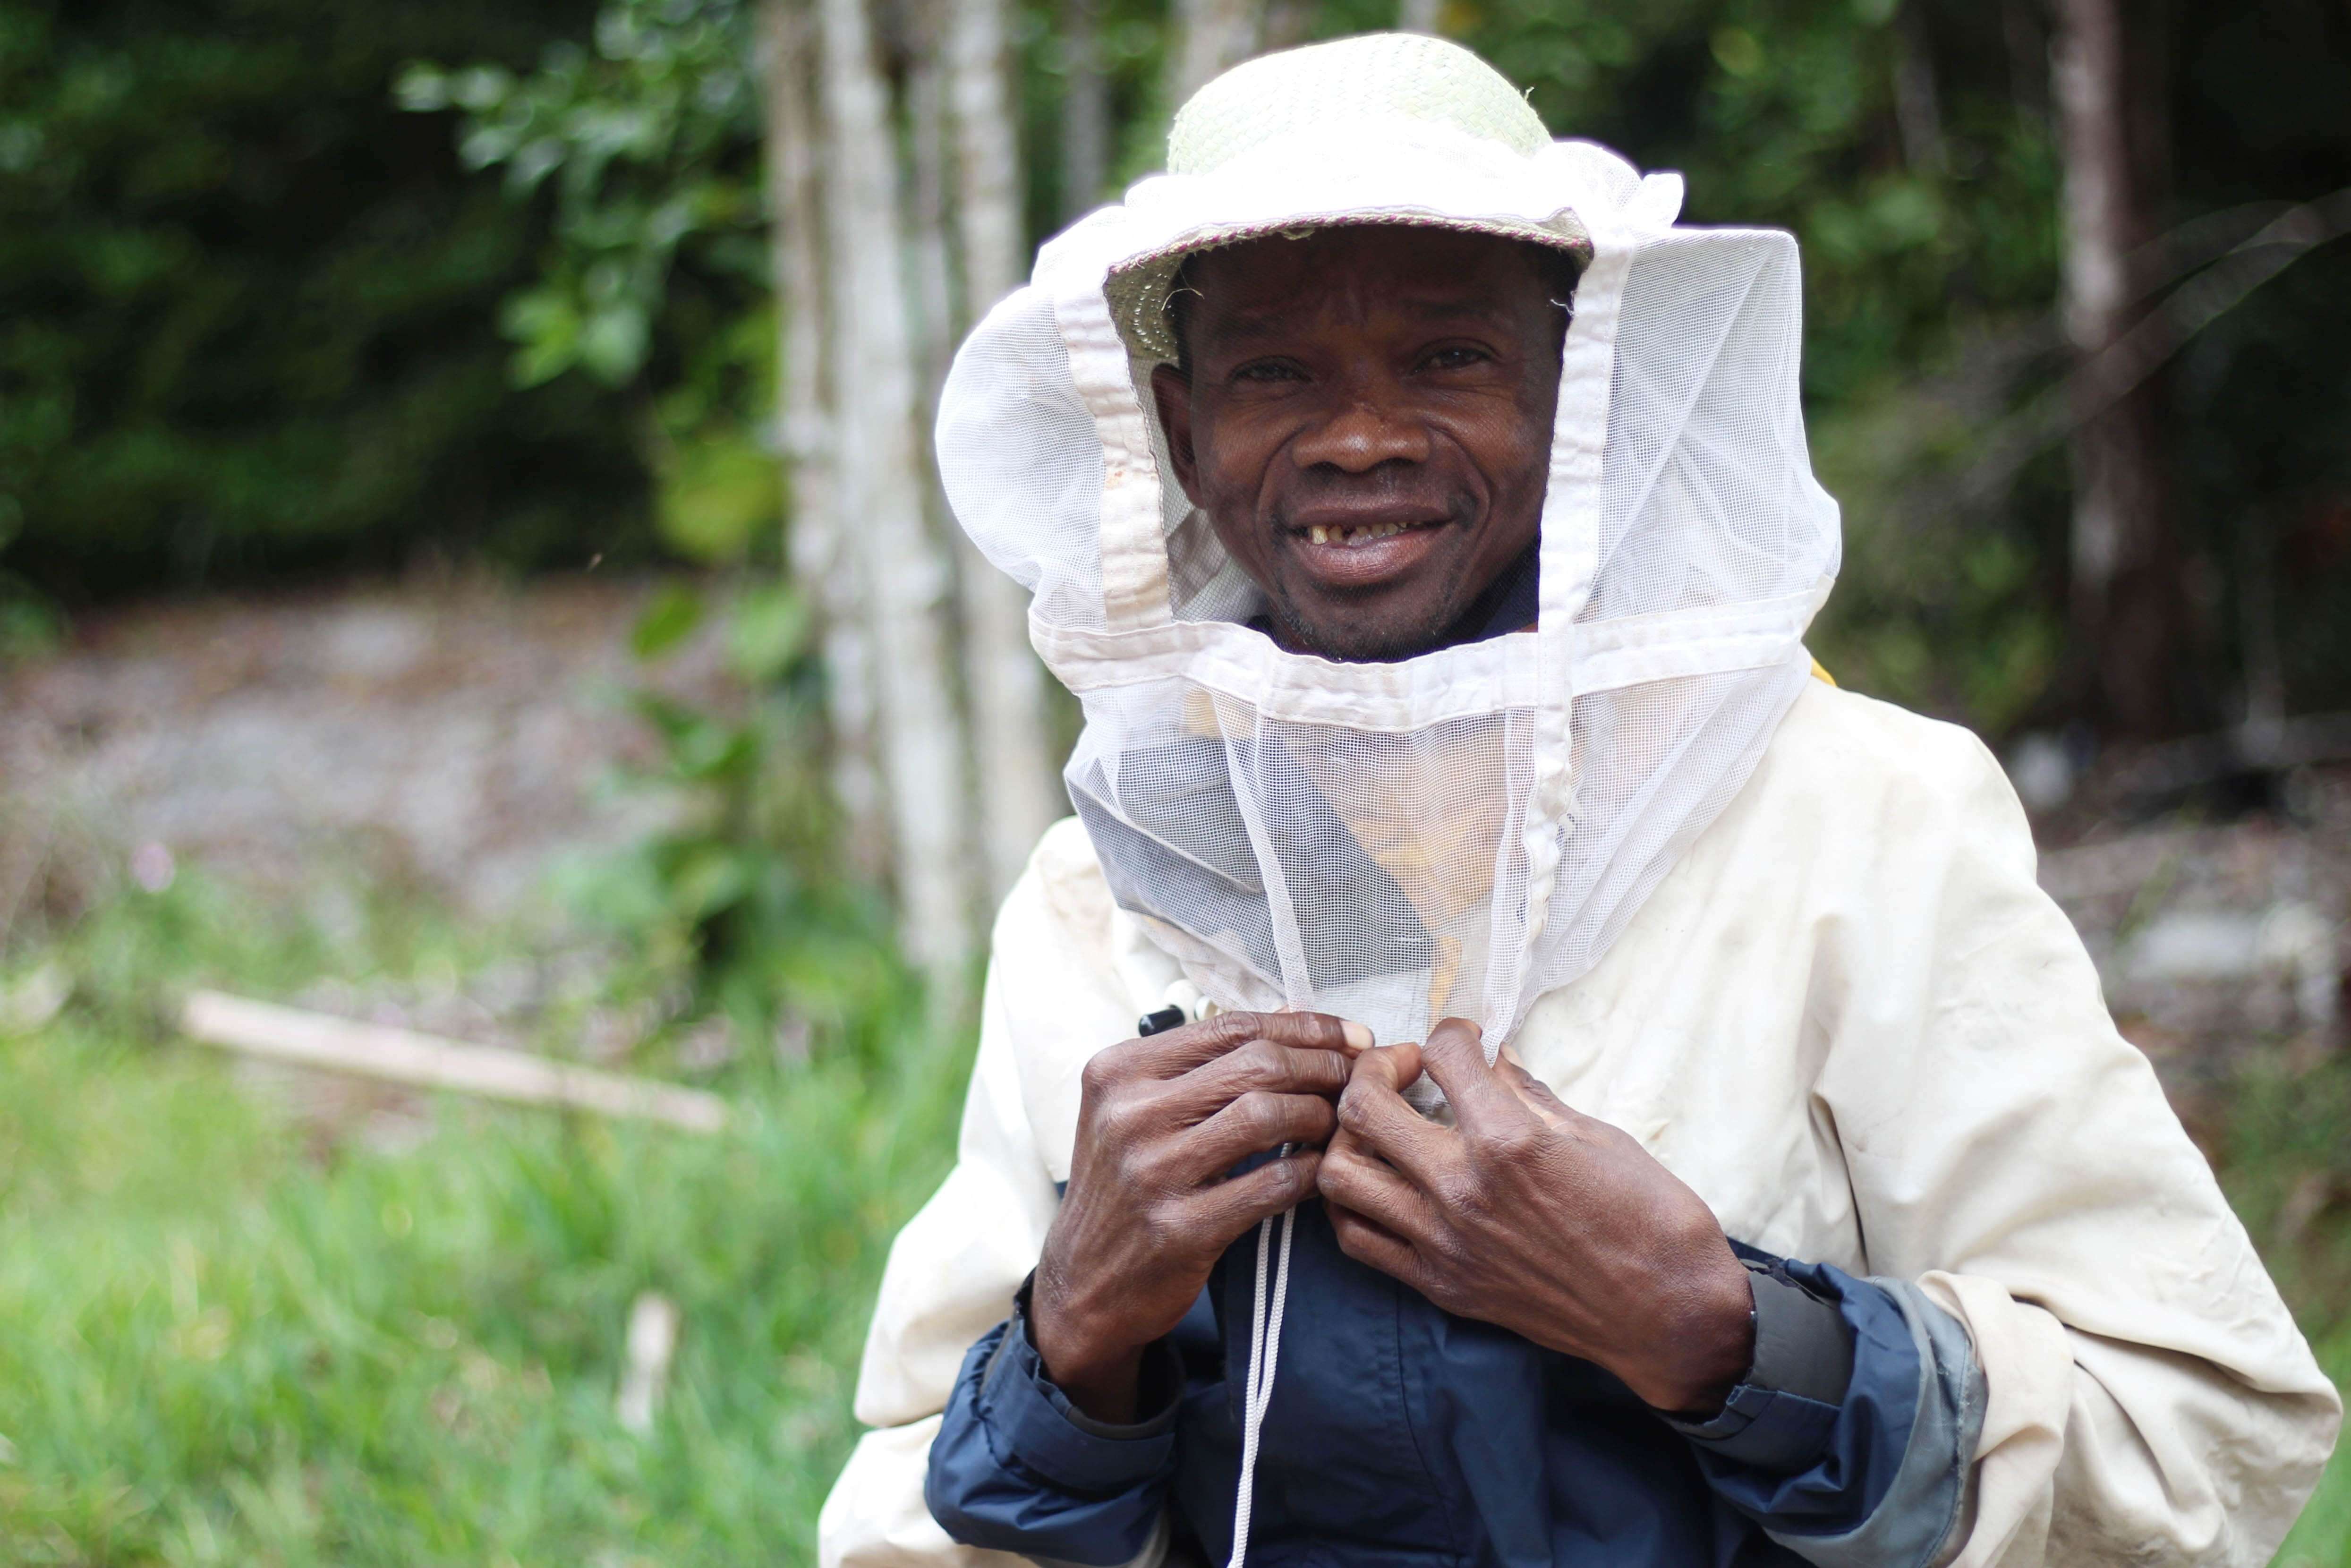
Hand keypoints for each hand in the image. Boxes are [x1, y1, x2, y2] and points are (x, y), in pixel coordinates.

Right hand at [1031, 1009, 1368, 1421]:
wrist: (1084, 1282)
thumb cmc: (1125, 1187)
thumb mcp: (1138, 1112)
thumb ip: (1205, 1066)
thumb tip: (1293, 1018)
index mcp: (1119, 1072)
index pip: (1230, 1027)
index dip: (1303, 1027)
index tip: (1349, 1035)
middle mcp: (1129, 1114)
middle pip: (1255, 1065)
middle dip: (1323, 1065)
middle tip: (1358, 1077)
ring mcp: (1152, 1172)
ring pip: (1266, 1115)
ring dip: (1320, 1115)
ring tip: (1339, 1123)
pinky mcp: (1181, 1228)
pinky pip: (1270, 1184)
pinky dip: (1309, 1171)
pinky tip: (1322, 1169)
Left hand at [1319, 1018, 1753, 1414]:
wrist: (1669, 1316)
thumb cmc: (1651, 1219)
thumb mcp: (1597, 1135)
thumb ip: (1529, 1095)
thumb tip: (1490, 1060)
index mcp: (1509, 1140)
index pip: (1442, 1054)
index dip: (1452, 1031)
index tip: (1464, 1038)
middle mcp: (1462, 1188)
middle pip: (1364, 1105)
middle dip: (1375, 1068)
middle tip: (1405, 1068)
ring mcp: (1443, 1241)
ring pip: (1340, 1172)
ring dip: (1349, 1134)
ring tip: (1381, 1126)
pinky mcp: (1440, 1285)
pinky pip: (1358, 1238)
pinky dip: (1352, 1200)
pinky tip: (1380, 1181)